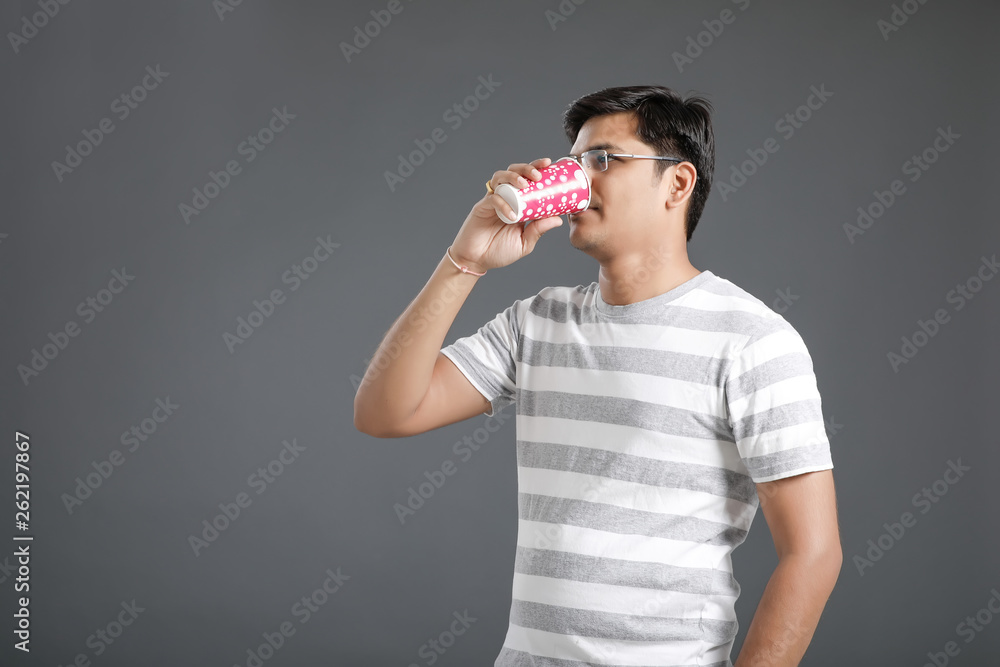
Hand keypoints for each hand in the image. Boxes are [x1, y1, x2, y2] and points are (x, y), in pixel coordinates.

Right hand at [450, 157, 563, 272]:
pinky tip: (512, 215)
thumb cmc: (499, 251)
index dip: (536, 168)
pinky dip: (503, 204)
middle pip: (513, 171)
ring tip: (524, 185)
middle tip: (538, 175)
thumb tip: (558, 219)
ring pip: (500, 177)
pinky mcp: (481, 207)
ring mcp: (492, 200)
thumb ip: (538, 230)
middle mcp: (505, 197)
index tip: (548, 164)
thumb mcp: (525, 242)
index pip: (526, 179)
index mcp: (517, 202)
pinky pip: (492, 199)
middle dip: (526, 168)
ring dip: (513, 177)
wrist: (477, 260)